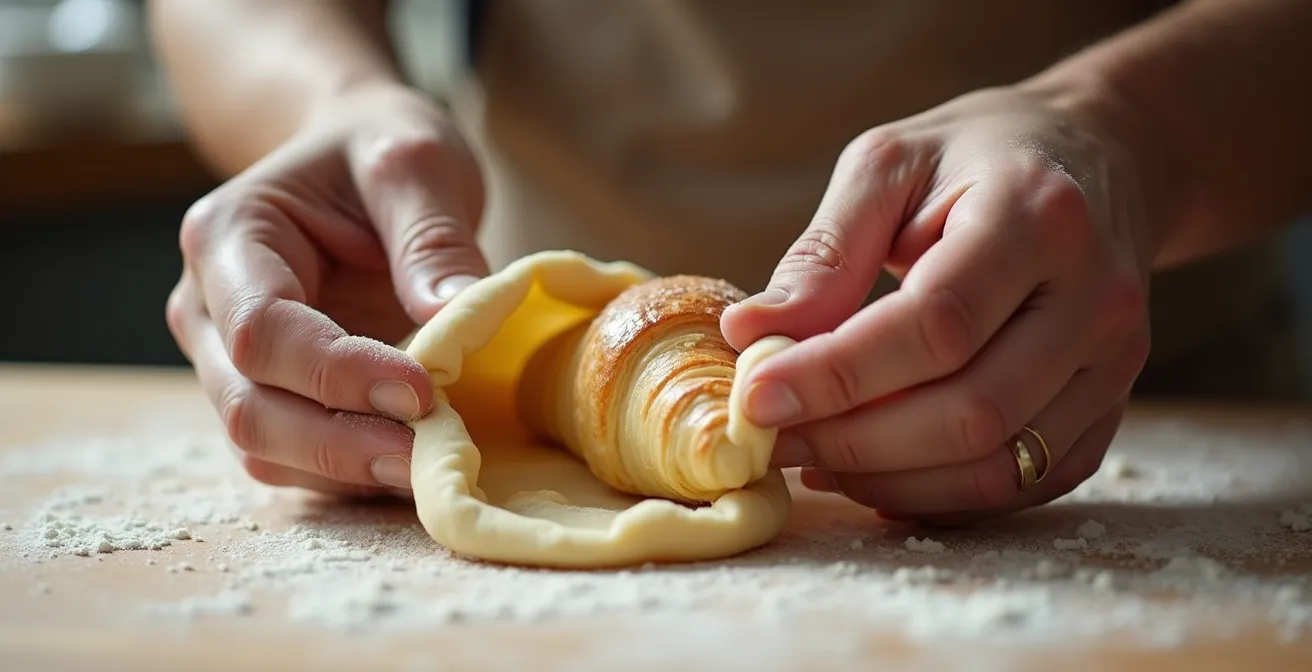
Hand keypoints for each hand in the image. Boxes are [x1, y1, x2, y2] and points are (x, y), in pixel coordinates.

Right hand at [166, 85, 486, 496]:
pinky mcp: (272, 397)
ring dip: (348, 471)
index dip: (339, 374)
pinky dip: (352, 475)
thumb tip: (456, 315)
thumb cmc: (378, 151)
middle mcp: (208, 310)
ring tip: (430, 471)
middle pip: (250, 407)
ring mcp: (229, 363)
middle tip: (430, 459)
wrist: (357, 163)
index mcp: (229, 238)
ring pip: (265, 449)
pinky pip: (297, 459)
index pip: (263, 330)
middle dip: (341, 444)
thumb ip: (430, 235)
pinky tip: (415, 468)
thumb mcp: (414, 160)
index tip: (423, 392)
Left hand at [721, 84, 1152, 523]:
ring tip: (811, 457)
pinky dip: (937, 497)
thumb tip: (751, 333)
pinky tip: (872, 474)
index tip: (755, 395)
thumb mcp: (892, 164)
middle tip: (770, 438)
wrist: (1104, 159)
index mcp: (1039, 218)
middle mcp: (1096, 298)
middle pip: (971, 410)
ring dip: (889, 478)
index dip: (838, 373)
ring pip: (998, 464)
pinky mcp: (1109, 409)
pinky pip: (1022, 484)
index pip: (937, 324)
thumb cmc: (980, 156)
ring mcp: (1115, 363)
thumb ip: (827, 252)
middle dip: (853, 439)